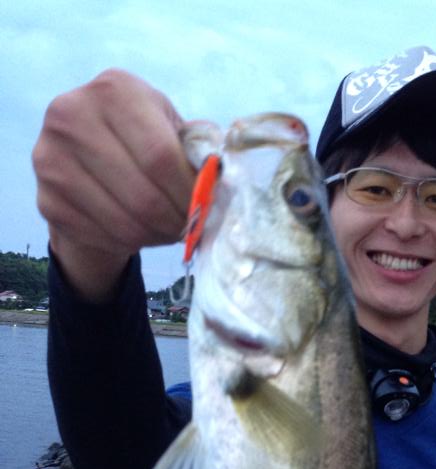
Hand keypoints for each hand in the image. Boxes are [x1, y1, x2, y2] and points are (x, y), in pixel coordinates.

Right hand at [32, 69, 195, 300]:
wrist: (88, 163)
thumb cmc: (142, 143)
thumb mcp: (170, 130)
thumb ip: (197, 150)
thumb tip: (220, 183)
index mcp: (114, 90)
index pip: (161, 157)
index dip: (189, 194)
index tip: (206, 211)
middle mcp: (71, 115)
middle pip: (143, 196)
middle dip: (176, 222)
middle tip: (191, 230)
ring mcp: (50, 158)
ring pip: (125, 223)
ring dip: (157, 236)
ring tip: (169, 230)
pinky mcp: (46, 199)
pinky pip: (104, 237)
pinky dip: (131, 243)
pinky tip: (140, 232)